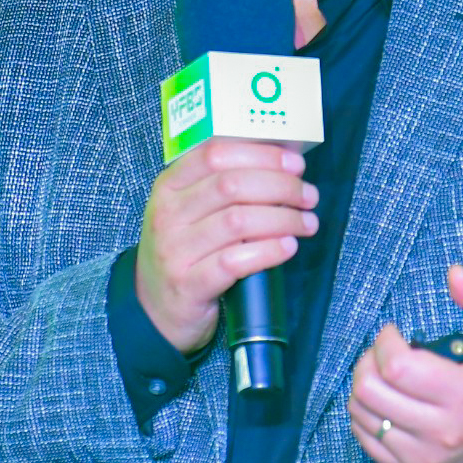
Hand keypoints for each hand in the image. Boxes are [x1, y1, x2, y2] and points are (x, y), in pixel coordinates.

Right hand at [134, 138, 318, 355]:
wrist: (154, 308)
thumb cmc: (183, 252)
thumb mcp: (188, 211)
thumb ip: (220, 187)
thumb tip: (281, 167)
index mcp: (168, 187)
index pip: (215, 155)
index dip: (261, 155)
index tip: (295, 164)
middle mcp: (168, 215)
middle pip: (232, 185)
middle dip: (281, 186)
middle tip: (308, 196)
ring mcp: (175, 251)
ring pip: (237, 222)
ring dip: (283, 219)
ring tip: (307, 223)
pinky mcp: (189, 285)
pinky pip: (235, 262)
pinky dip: (268, 251)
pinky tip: (288, 247)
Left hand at [347, 264, 462, 462]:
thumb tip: (454, 272)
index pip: (397, 367)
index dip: (384, 342)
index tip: (395, 333)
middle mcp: (443, 432)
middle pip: (371, 392)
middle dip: (368, 361)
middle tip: (384, 352)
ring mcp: (425, 458)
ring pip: (362, 415)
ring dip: (363, 386)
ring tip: (384, 375)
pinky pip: (366, 440)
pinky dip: (365, 415)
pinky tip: (384, 401)